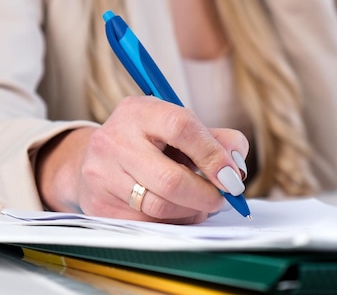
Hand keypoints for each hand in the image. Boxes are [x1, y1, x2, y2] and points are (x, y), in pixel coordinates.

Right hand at [35, 96, 248, 223]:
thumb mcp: (180, 127)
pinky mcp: (99, 205)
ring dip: (191, 211)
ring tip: (200, 204)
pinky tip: (175, 211)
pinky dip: (171, 222)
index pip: (181, 127)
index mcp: (139, 111)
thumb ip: (217, 140)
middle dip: (206, 195)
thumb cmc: (150, 141)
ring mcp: (102, 174)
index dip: (212, 155)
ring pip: (160, 207)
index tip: (232, 176)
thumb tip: (237, 167)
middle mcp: (114, 139)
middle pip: (171, 179)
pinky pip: (146, 224)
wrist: (99, 158)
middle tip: (222, 199)